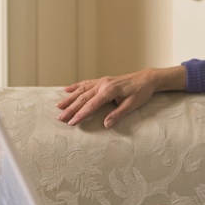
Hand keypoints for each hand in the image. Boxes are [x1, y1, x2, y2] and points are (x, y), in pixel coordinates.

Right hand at [57, 66, 185, 127]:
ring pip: (82, 90)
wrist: (146, 79)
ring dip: (69, 98)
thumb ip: (118, 114)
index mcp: (109, 91)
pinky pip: (86, 83)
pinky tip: (66, 89)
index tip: (71, 123)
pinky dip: (75, 86)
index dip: (80, 114)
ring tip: (58, 106)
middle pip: (83, 98)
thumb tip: (106, 125)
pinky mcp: (102, 80)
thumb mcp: (132, 105)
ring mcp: (101, 81)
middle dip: (70, 109)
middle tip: (60, 118)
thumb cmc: (141, 92)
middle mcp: (103, 84)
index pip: (91, 105)